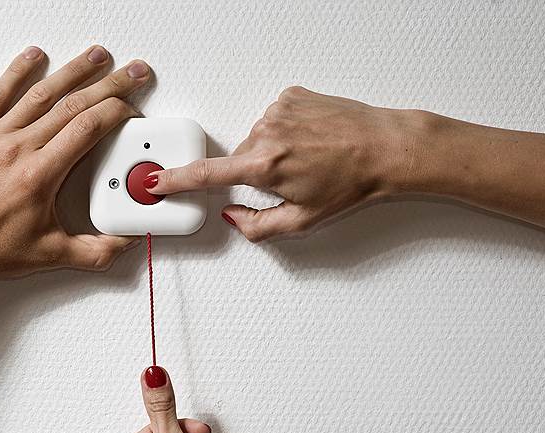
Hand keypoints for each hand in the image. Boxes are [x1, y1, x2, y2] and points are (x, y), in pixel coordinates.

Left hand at [0, 45, 151, 284]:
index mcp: (40, 175)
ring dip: (73, 70)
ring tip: (97, 55)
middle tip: (132, 72)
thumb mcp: (52, 255)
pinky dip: (17, 71)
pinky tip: (34, 55)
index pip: (88, 128)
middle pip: (73, 104)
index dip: (117, 112)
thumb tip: (127, 242)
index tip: (131, 110)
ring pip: (41, 93)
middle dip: (110, 84)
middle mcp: (17, 149)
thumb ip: (97, 250)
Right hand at [149, 86, 427, 241]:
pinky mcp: (292, 95)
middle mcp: (267, 133)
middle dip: (256, 173)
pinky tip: (311, 140)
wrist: (386, 148)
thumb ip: (258, 226)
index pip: (206, 175)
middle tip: (292, 180)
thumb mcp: (304, 220)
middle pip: (239, 159)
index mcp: (265, 166)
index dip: (176, 181)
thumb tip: (234, 217)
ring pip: (257, 138)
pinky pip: (275, 118)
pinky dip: (286, 130)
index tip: (157, 181)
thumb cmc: (353, 182)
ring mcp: (279, 110)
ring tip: (309, 158)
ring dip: (273, 151)